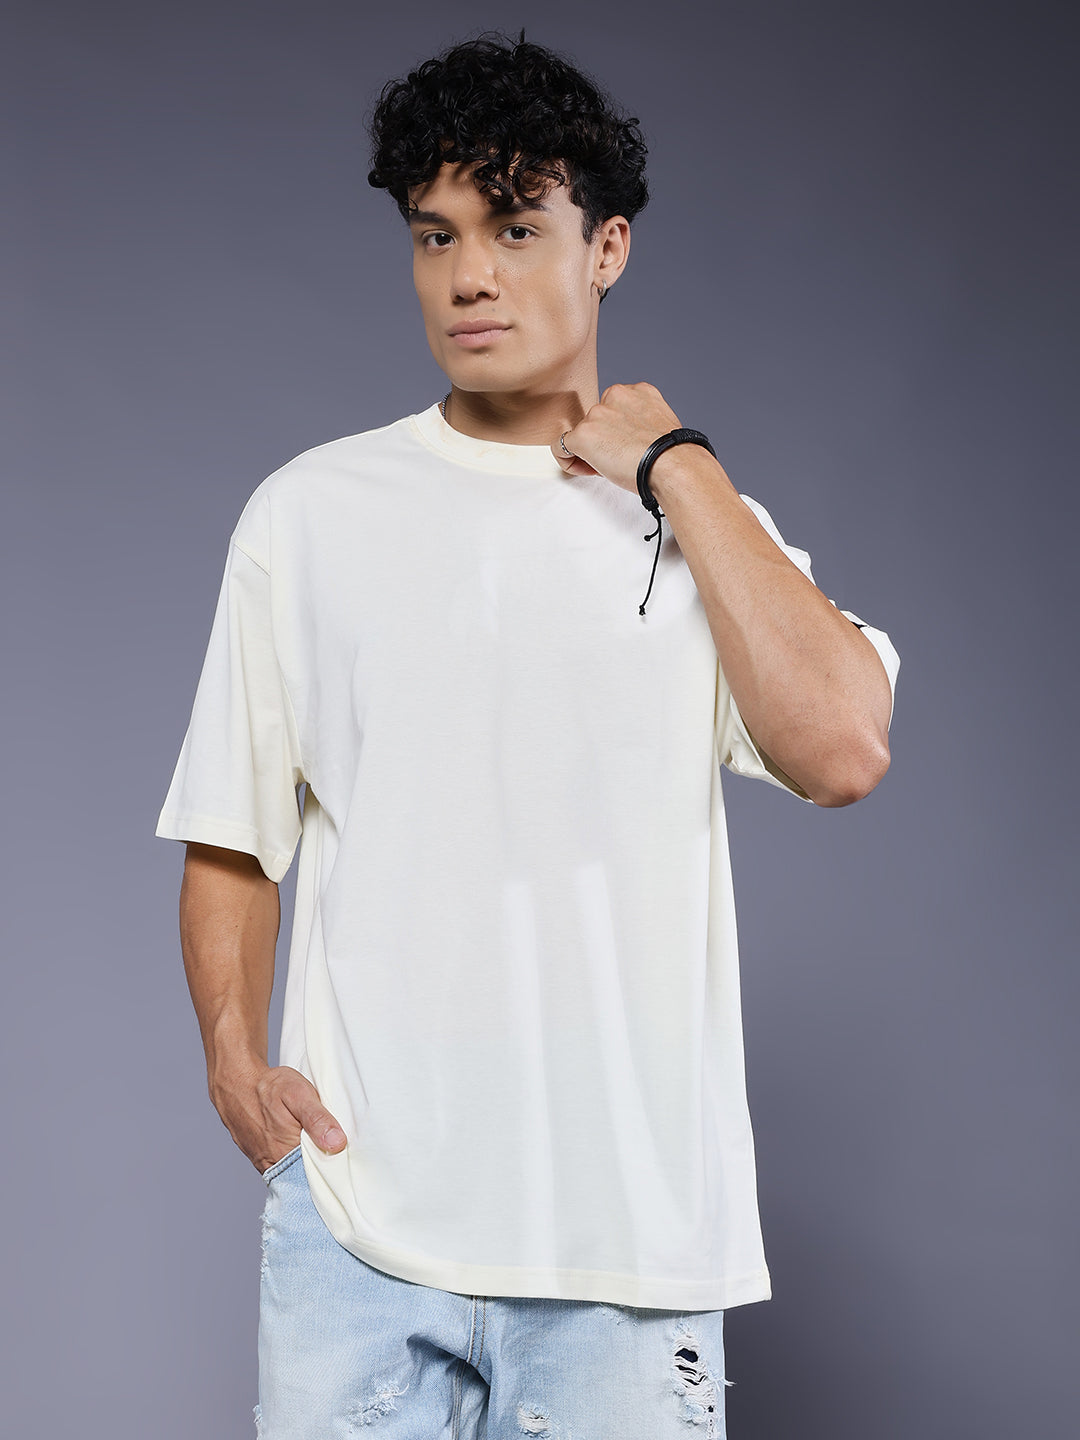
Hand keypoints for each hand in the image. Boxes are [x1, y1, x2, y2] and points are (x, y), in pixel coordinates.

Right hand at [210, 1062, 347, 1173]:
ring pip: (294, 1174)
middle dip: (323, 1171)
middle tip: (340, 1157)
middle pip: (306, 1179)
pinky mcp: (260, 1160)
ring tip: (323, 1151)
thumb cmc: (269, 1087)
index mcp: (286, 1154)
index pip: (317, 1179)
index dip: (334, 1173)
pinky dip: (295, 1163)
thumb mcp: (299, 1094)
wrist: (237, 1082)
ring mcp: (265, 1164)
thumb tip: (337, 1144)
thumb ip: (318, 1119)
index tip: (348, 1165)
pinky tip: (304, 1149)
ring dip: (308, 1167)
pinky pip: (283, 1169)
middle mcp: (273, 1165)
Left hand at [551, 382, 681, 493]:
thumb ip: (639, 423)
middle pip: (596, 421)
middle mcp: (615, 395)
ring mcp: (597, 413)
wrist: (672, 465)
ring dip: (591, 452)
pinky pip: (561, 447)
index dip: (616, 433)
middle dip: (603, 442)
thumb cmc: (671, 456)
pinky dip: (569, 461)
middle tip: (618, 461)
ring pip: (580, 434)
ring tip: (611, 467)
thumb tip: (628, 439)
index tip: (625, 449)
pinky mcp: (583, 433)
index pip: (613, 409)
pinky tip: (588, 470)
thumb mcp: (659, 426)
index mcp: (637, 391)